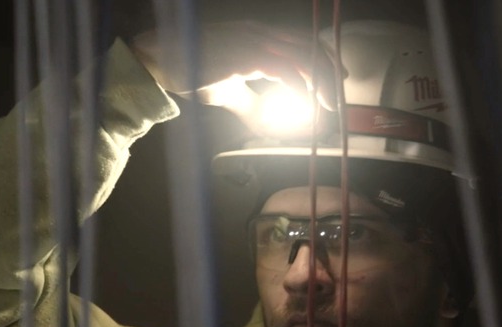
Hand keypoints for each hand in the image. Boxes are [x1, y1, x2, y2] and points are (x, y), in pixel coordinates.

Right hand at [130, 21, 337, 109]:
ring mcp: (253, 40)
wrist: (159, 59)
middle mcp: (260, 33)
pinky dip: (298, 85)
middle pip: (307, 46)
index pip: (300, 43)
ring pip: (301, 56)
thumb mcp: (229, 90)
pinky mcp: (245, 53)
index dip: (321, 59)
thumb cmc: (190, 70)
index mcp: (257, 36)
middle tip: (341, 92)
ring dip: (321, 80)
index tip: (336, 79)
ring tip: (331, 102)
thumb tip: (267, 119)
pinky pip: (282, 68)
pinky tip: (306, 101)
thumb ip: (251, 101)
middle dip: (329, 69)